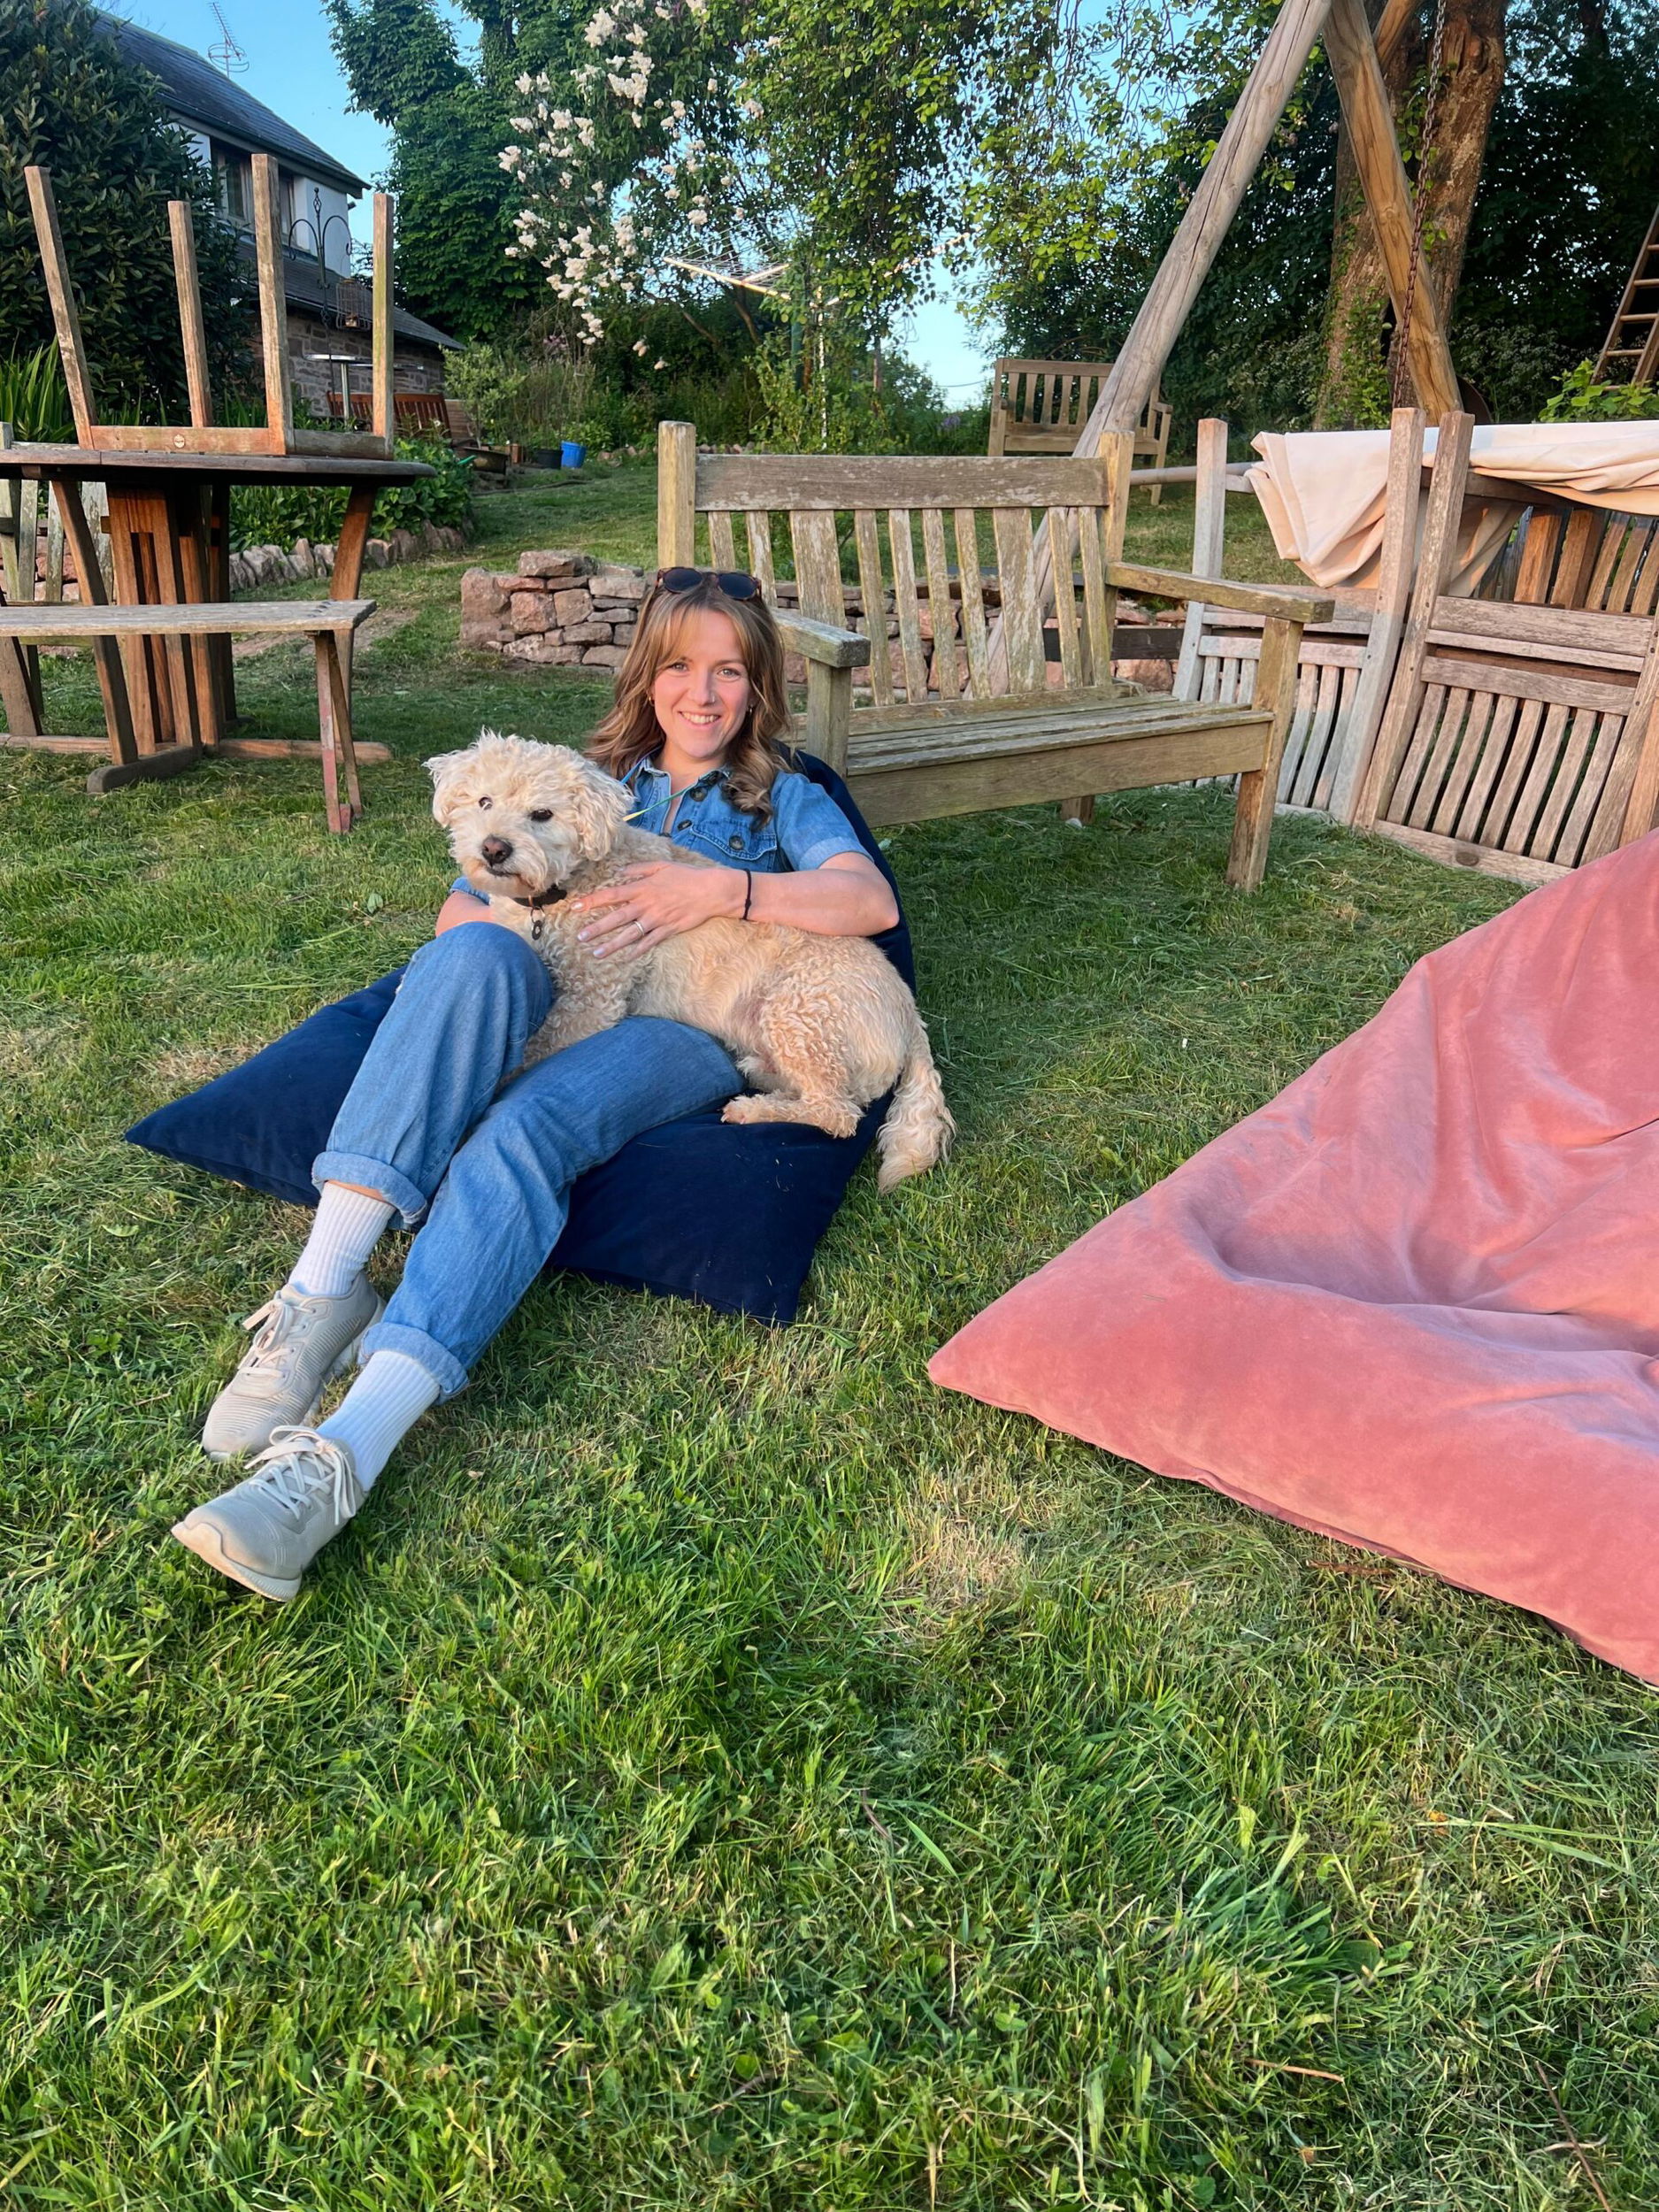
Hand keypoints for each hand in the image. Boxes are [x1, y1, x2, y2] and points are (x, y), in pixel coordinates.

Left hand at [571, 861, 740, 956]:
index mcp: (642, 888)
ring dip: (611, 945)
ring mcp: (656, 920)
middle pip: (616, 918)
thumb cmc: (687, 876)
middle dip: (596, 928)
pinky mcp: (668, 930)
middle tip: (579, 937)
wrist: (710, 891)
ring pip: (629, 935)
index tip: (575, 906)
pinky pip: (649, 943)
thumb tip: (621, 872)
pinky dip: (637, 951)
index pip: (611, 895)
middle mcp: (646, 905)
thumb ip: (639, 869)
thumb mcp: (662, 866)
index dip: (592, 901)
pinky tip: (625, 957)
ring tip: (596, 953)